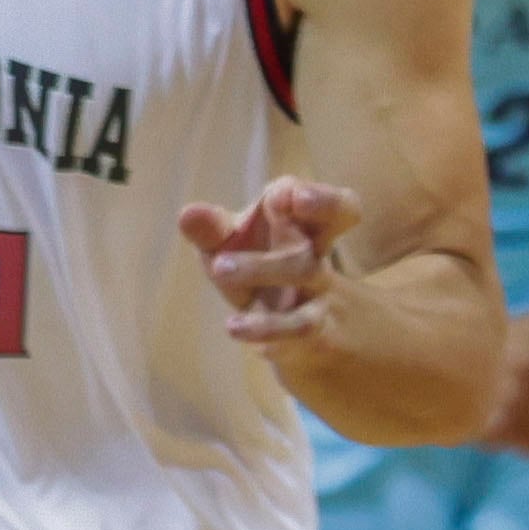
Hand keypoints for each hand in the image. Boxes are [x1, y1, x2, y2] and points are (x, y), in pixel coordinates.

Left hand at [176, 176, 361, 355]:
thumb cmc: (257, 269)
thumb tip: (188, 214)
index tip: (282, 196)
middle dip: (320, 205)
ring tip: (218, 268)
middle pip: (340, 217)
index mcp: (302, 220)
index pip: (328, 198)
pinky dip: (268, 328)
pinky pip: (300, 328)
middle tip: (277, 201)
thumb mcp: (230, 248)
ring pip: (308, 271)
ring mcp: (320, 289)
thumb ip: (212, 230)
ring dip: (263, 267)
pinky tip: (235, 326)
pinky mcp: (313, 331)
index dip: (316, 193)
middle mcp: (317, 248)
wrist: (293, 335)